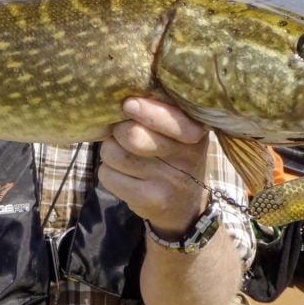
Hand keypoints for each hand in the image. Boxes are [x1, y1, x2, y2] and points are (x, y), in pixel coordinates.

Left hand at [98, 97, 209, 238]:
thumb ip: (159, 112)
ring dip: (110, 151)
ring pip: (114, 153)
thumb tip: (122, 99)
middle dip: (118, 131)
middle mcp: (187, 157)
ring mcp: (169, 181)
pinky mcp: (151, 200)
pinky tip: (123, 174)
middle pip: (132, 135)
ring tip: (123, 154)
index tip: (129, 104)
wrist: (185, 205)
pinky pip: (108, 176)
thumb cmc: (174, 156)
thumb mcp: (180, 132)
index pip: (169, 118)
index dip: (145, 110)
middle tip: (122, 133)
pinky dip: (108, 172)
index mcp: (195, 131)